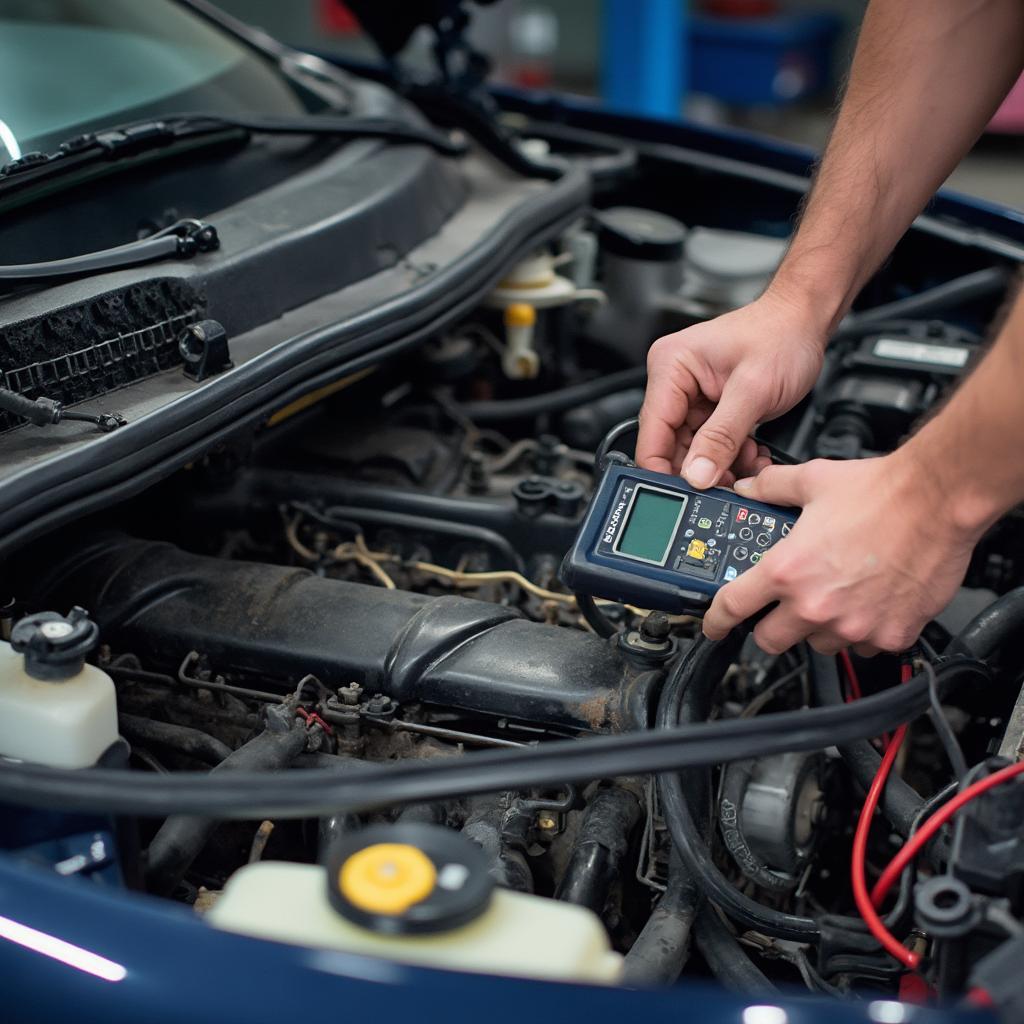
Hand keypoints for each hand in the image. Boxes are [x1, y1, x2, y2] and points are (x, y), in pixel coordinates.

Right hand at [637, 293, 825, 487]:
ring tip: (746, 463)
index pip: (652, 430)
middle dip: (699, 468)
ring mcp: (690, 394)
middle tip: (726, 483)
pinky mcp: (708, 406)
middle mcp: (674, 379)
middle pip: (670, 444)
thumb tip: (696, 476)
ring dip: (719, 464)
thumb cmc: (782, 335)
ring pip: (692, 449)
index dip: (662, 467)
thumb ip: (722, 438)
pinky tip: (749, 453)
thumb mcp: (753, 391)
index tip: (682, 494)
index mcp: (670, 366)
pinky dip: (730, 455)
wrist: (806, 322)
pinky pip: (709, 443)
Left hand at [703, 453, 979, 654]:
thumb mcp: (812, 480)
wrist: (939, 499)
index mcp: (787, 570)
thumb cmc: (882, 492)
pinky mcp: (889, 635)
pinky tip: (867, 603)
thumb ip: (771, 488)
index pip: (732, 608)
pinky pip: (863, 648)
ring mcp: (853, 625)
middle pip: (770, 641)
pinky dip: (861, 632)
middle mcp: (815, 605)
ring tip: (834, 597)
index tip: (713, 625)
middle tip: (781, 608)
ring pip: (818, 646)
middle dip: (769, 626)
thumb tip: (749, 490)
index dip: (715, 620)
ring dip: (817, 628)